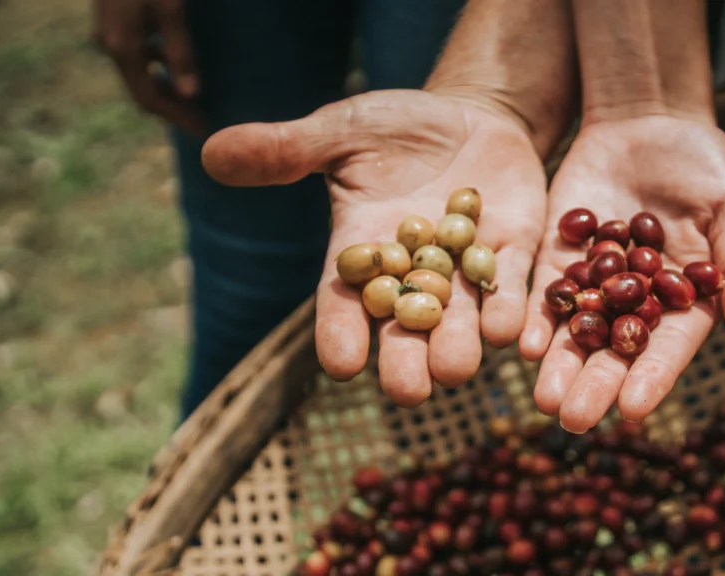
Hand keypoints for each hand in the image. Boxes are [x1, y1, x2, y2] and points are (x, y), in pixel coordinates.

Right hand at [93, 0, 203, 135]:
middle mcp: (111, 46)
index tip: (203, 131)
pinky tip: (176, 68)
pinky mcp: (114, 23)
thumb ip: (180, 51)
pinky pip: (136, 58)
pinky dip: (157, 70)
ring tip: (193, 102)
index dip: (178, 117)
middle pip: (142, 92)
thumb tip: (192, 94)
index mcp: (123, 48)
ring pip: (138, 76)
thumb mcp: (170, 10)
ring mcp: (108, 35)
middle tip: (201, 122)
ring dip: (165, 91)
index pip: (151, 98)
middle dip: (172, 110)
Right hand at [201, 90, 546, 405]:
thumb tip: (211, 154)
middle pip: (404, 328)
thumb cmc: (394, 130)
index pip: (344, 303)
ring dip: (460, 345)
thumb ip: (287, 150)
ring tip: (457, 370)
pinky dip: (510, 308)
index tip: (341, 365)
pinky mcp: (512, 251)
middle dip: (406, 360)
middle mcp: (412, 274)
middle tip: (409, 392)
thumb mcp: (342, 133)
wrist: (467, 117)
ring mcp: (465, 268)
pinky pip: (511, 285)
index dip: (341, 333)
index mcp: (362, 252)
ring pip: (460, 319)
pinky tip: (510, 331)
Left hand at [520, 114, 724, 431]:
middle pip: (614, 352)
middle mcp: (637, 302)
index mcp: (684, 301)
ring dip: (559, 366)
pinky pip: (545, 293)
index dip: (651, 379)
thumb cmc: (706, 165)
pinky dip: (535, 319)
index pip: (667, 349)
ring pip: (575, 332)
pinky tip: (523, 345)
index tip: (632, 411)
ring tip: (543, 400)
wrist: (649, 118)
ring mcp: (595, 281)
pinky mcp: (558, 255)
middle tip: (572, 420)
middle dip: (594, 385)